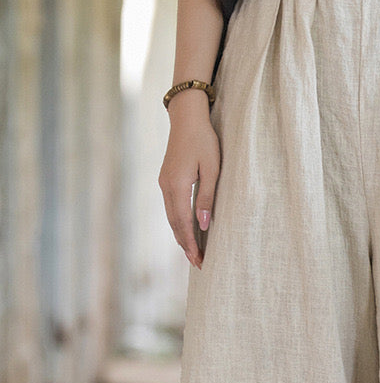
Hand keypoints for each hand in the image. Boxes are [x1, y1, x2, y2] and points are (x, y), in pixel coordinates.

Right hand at [158, 90, 220, 269]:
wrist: (187, 118)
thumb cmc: (204, 141)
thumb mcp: (212, 169)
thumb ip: (207, 197)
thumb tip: (204, 225)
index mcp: (177, 186)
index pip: (184, 224)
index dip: (191, 244)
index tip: (199, 261)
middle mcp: (166, 187)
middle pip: (175, 224)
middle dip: (185, 246)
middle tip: (198, 264)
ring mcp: (164, 183)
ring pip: (171, 218)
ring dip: (181, 236)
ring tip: (192, 253)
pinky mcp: (166, 179)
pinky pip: (171, 208)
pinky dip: (178, 223)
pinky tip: (186, 231)